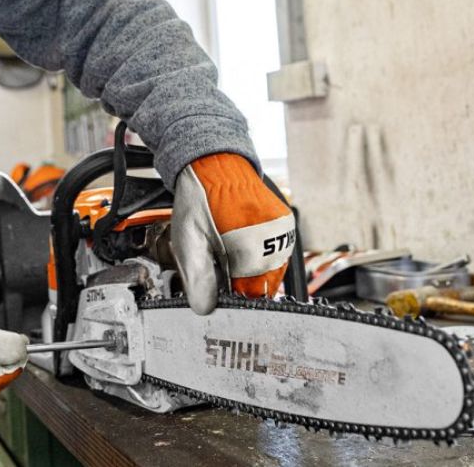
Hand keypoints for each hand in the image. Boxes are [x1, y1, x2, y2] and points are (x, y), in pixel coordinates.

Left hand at [171, 153, 295, 314]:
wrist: (214, 164)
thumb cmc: (200, 199)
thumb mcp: (189, 242)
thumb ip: (198, 278)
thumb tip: (206, 309)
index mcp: (253, 249)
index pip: (250, 297)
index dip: (231, 300)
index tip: (217, 295)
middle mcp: (275, 242)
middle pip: (262, 286)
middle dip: (239, 284)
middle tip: (218, 267)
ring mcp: (283, 233)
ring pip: (270, 271)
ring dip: (249, 270)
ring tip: (227, 251)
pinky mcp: (284, 225)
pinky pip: (274, 253)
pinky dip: (257, 255)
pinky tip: (238, 243)